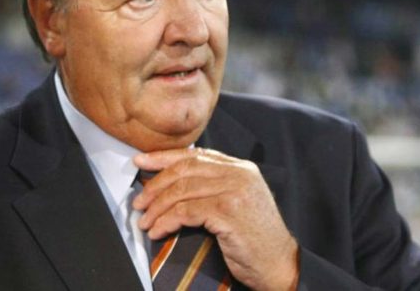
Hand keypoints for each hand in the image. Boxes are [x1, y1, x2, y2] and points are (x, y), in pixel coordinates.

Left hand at [133, 148, 298, 290]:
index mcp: (240, 167)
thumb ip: (214, 186)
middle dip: (156, 184)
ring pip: (182, 190)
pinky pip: (186, 211)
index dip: (164, 157)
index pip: (195, 154)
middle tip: (139, 201)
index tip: (141, 162)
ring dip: (157, 207)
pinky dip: (166, 221)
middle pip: (185, 169)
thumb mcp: (236, 203)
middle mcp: (238, 173)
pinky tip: (158, 231)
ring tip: (145, 221)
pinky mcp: (227, 211)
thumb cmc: (256, 239)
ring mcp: (234, 190)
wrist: (280, 265)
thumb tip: (172, 183)